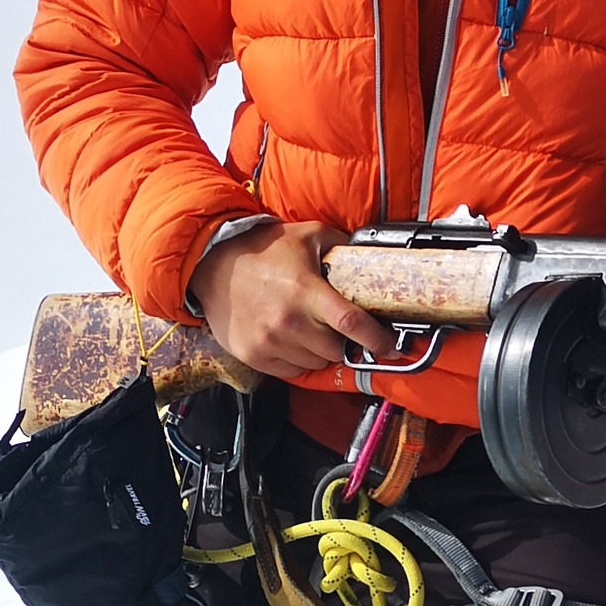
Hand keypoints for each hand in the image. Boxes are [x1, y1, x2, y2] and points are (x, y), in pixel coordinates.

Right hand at [191, 221, 397, 378]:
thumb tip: (370, 256)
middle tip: (335, 326)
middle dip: (342, 342)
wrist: (213, 266)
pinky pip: (291, 371)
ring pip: (315, 364)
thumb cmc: (262, 249)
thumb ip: (340, 245)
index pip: (351, 323)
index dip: (377, 339)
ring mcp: (270, 342)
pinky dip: (298, 359)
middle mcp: (288, 321)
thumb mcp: (306, 235)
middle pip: (335, 350)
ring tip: (308, 329)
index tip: (392, 348)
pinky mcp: (254, 356)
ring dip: (320, 352)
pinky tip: (290, 338)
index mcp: (305, 290)